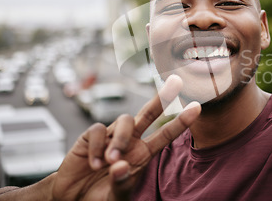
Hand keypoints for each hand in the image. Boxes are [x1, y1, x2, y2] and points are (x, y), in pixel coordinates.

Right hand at [51, 75, 199, 200]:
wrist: (74, 197)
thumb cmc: (99, 195)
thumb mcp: (116, 195)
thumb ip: (121, 182)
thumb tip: (120, 165)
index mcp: (142, 154)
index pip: (165, 135)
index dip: (181, 122)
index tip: (197, 107)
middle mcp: (130, 141)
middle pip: (148, 114)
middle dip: (162, 98)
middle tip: (176, 82)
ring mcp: (111, 136)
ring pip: (125, 120)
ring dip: (120, 140)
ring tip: (110, 162)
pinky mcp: (92, 136)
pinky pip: (99, 130)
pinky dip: (98, 147)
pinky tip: (94, 164)